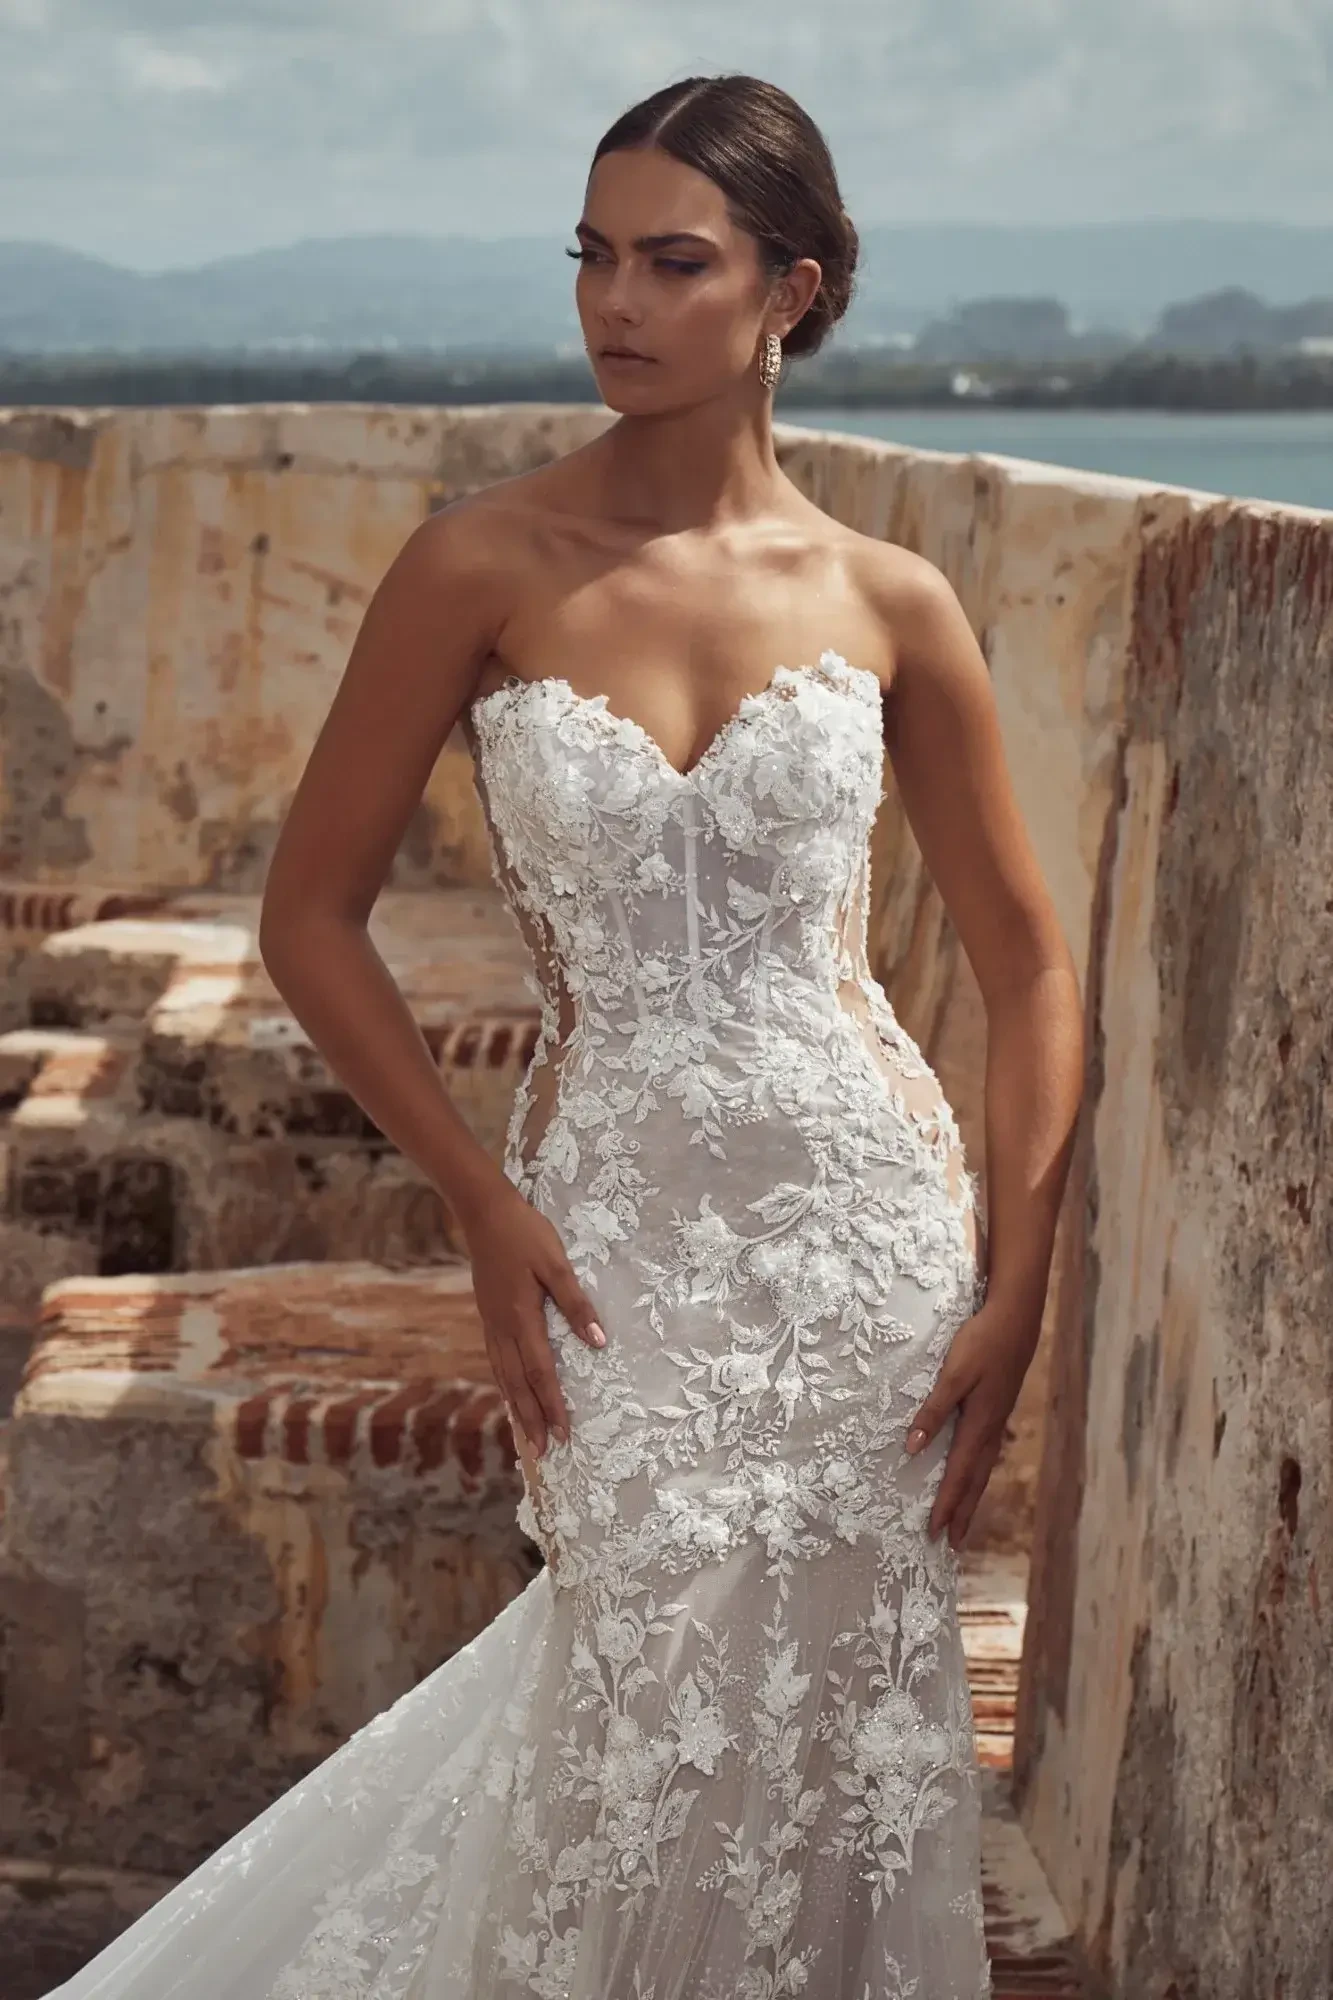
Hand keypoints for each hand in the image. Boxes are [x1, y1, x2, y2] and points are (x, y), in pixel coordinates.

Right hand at [460, 1182, 605, 1457]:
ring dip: (516, 1407)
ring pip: (503, 1375)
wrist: (483, 1213)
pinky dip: (504, 1383)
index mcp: (522, 1318)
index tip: (563, 1434)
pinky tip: (510, 1391)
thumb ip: (576, 1304)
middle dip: (532, 1418)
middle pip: (518, 1384)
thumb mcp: (557, 1264)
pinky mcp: (488, 1315)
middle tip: (545, 1452)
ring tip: (526, 1435)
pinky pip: (495, 1360)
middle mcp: (502, 1328)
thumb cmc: (525, 1234)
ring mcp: (491, 1323)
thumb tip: (598, 1342)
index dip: (552, 1405)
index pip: (541, 1373)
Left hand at [903, 1297, 1039, 1548]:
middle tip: (952, 1544)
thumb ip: (932, 1412)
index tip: (934, 1533)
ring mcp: (997, 1420)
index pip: (958, 1476)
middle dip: (963, 1512)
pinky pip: (986, 1453)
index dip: (946, 1505)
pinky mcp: (998, 1409)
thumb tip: (912, 1450)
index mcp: (978, 1426)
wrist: (1015, 1319)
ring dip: (971, 1496)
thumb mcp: (952, 1375)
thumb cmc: (981, 1343)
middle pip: (975, 1481)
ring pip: (982, 1468)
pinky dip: (978, 1472)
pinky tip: (974, 1472)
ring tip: (963, 1520)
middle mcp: (990, 1430)